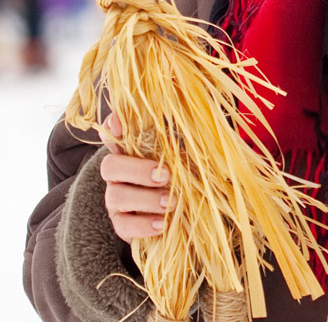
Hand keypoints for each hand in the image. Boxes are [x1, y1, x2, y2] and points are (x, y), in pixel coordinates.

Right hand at [98, 113, 171, 242]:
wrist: (178, 217)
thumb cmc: (179, 182)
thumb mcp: (182, 164)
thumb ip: (180, 154)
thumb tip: (197, 138)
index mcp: (132, 154)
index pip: (114, 137)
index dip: (112, 128)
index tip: (118, 121)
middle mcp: (118, 175)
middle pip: (110, 166)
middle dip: (137, 170)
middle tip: (164, 175)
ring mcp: (116, 200)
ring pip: (117, 196)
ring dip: (146, 199)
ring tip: (171, 202)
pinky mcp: (121, 225)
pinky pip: (124, 226)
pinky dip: (144, 225)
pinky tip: (162, 224)